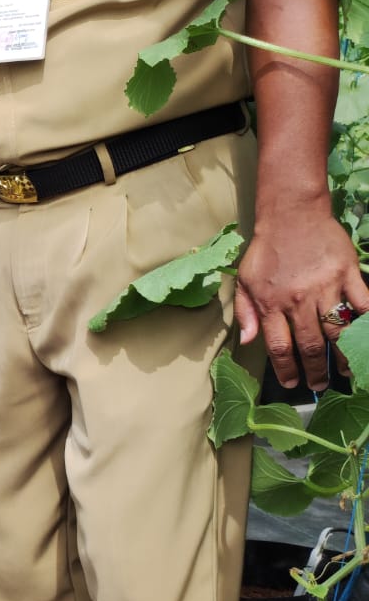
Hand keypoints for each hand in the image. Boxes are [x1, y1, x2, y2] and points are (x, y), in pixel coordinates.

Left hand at [236, 208, 368, 389]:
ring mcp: (326, 287)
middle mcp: (298, 300)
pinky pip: (363, 303)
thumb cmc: (266, 249)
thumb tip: (247, 341)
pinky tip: (366, 339)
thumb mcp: (244, 280)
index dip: (287, 369)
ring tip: (348, 372)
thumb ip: (245, 312)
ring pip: (338, 330)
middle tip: (320, 385)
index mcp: (271, 304)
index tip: (292, 383)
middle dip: (316, 370)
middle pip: (311, 345)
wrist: (292, 215)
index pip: (279, 347)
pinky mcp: (348, 274)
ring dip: (344, 355)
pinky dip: (367, 322)